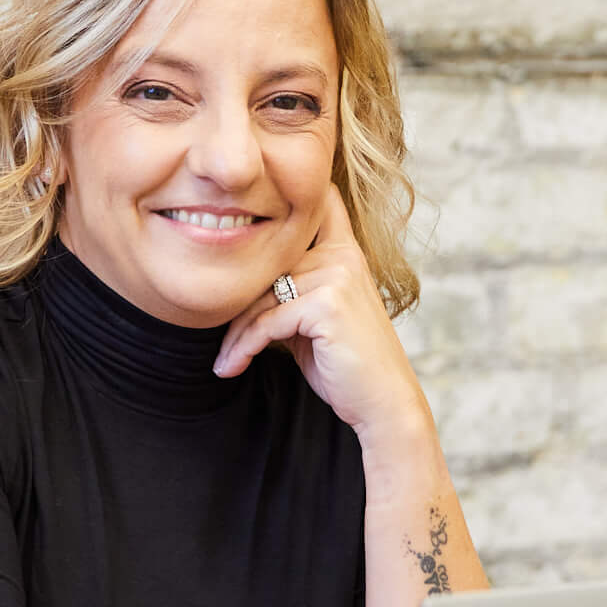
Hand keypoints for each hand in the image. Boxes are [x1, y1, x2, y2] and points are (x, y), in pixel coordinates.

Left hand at [213, 186, 432, 448]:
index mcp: (342, 251)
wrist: (384, 403)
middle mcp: (341, 255)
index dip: (279, 202)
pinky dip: (244, 348)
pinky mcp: (326, 305)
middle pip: (266, 268)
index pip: (311, 208)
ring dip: (236, 335)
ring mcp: (336, 276)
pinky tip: (231, 367)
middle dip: (237, 308)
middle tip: (222, 342)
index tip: (242, 219)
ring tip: (224, 361)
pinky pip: (267, 323)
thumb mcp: (315, 319)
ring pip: (261, 298)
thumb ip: (287, 292)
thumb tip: (235, 287)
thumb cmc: (347, 365)